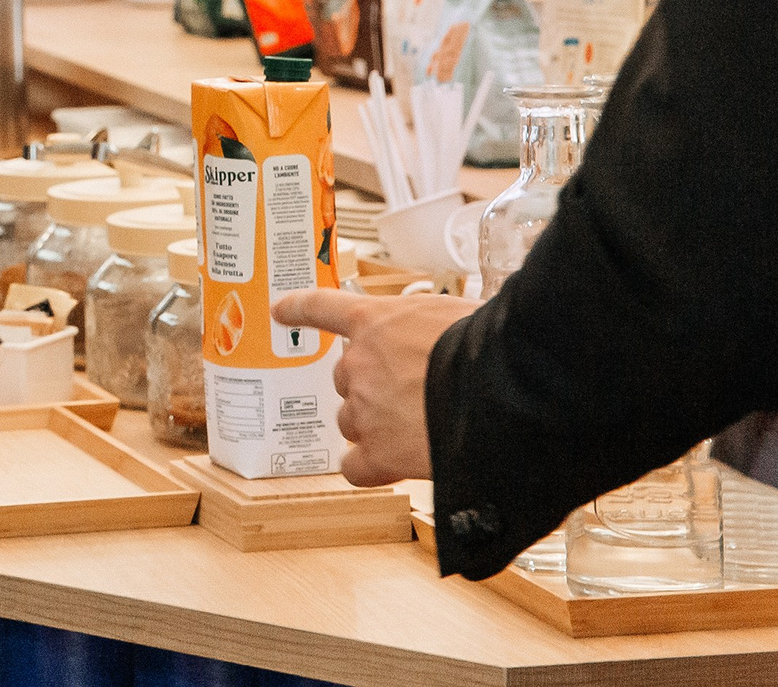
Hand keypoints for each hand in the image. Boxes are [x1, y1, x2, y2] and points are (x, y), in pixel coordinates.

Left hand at [272, 290, 478, 487]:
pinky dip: (370, 469)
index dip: (299, 309)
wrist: (498, 388)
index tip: (279, 310)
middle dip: (373, 388)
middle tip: (414, 395)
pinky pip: (355, 467)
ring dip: (376, 427)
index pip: (324, 308)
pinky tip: (393, 467)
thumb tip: (441, 338)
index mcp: (376, 321)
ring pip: (352, 422)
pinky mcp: (377, 452)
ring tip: (420, 428)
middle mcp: (358, 363)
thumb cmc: (487, 344)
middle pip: (346, 379)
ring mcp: (363, 408)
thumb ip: (429, 326)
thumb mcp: (455, 313)